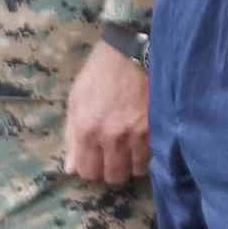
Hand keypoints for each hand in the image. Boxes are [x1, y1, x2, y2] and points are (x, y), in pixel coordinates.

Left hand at [63, 41, 149, 185]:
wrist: (131, 52)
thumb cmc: (99, 74)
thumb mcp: (75, 101)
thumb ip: (71, 136)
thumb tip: (71, 168)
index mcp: (86, 129)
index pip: (87, 172)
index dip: (91, 170)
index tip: (95, 162)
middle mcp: (110, 137)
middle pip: (112, 176)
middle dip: (112, 171)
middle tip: (113, 158)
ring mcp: (136, 134)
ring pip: (136, 171)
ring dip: (133, 164)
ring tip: (131, 151)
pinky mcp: (156, 128)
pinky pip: (153, 157)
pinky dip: (149, 155)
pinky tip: (145, 144)